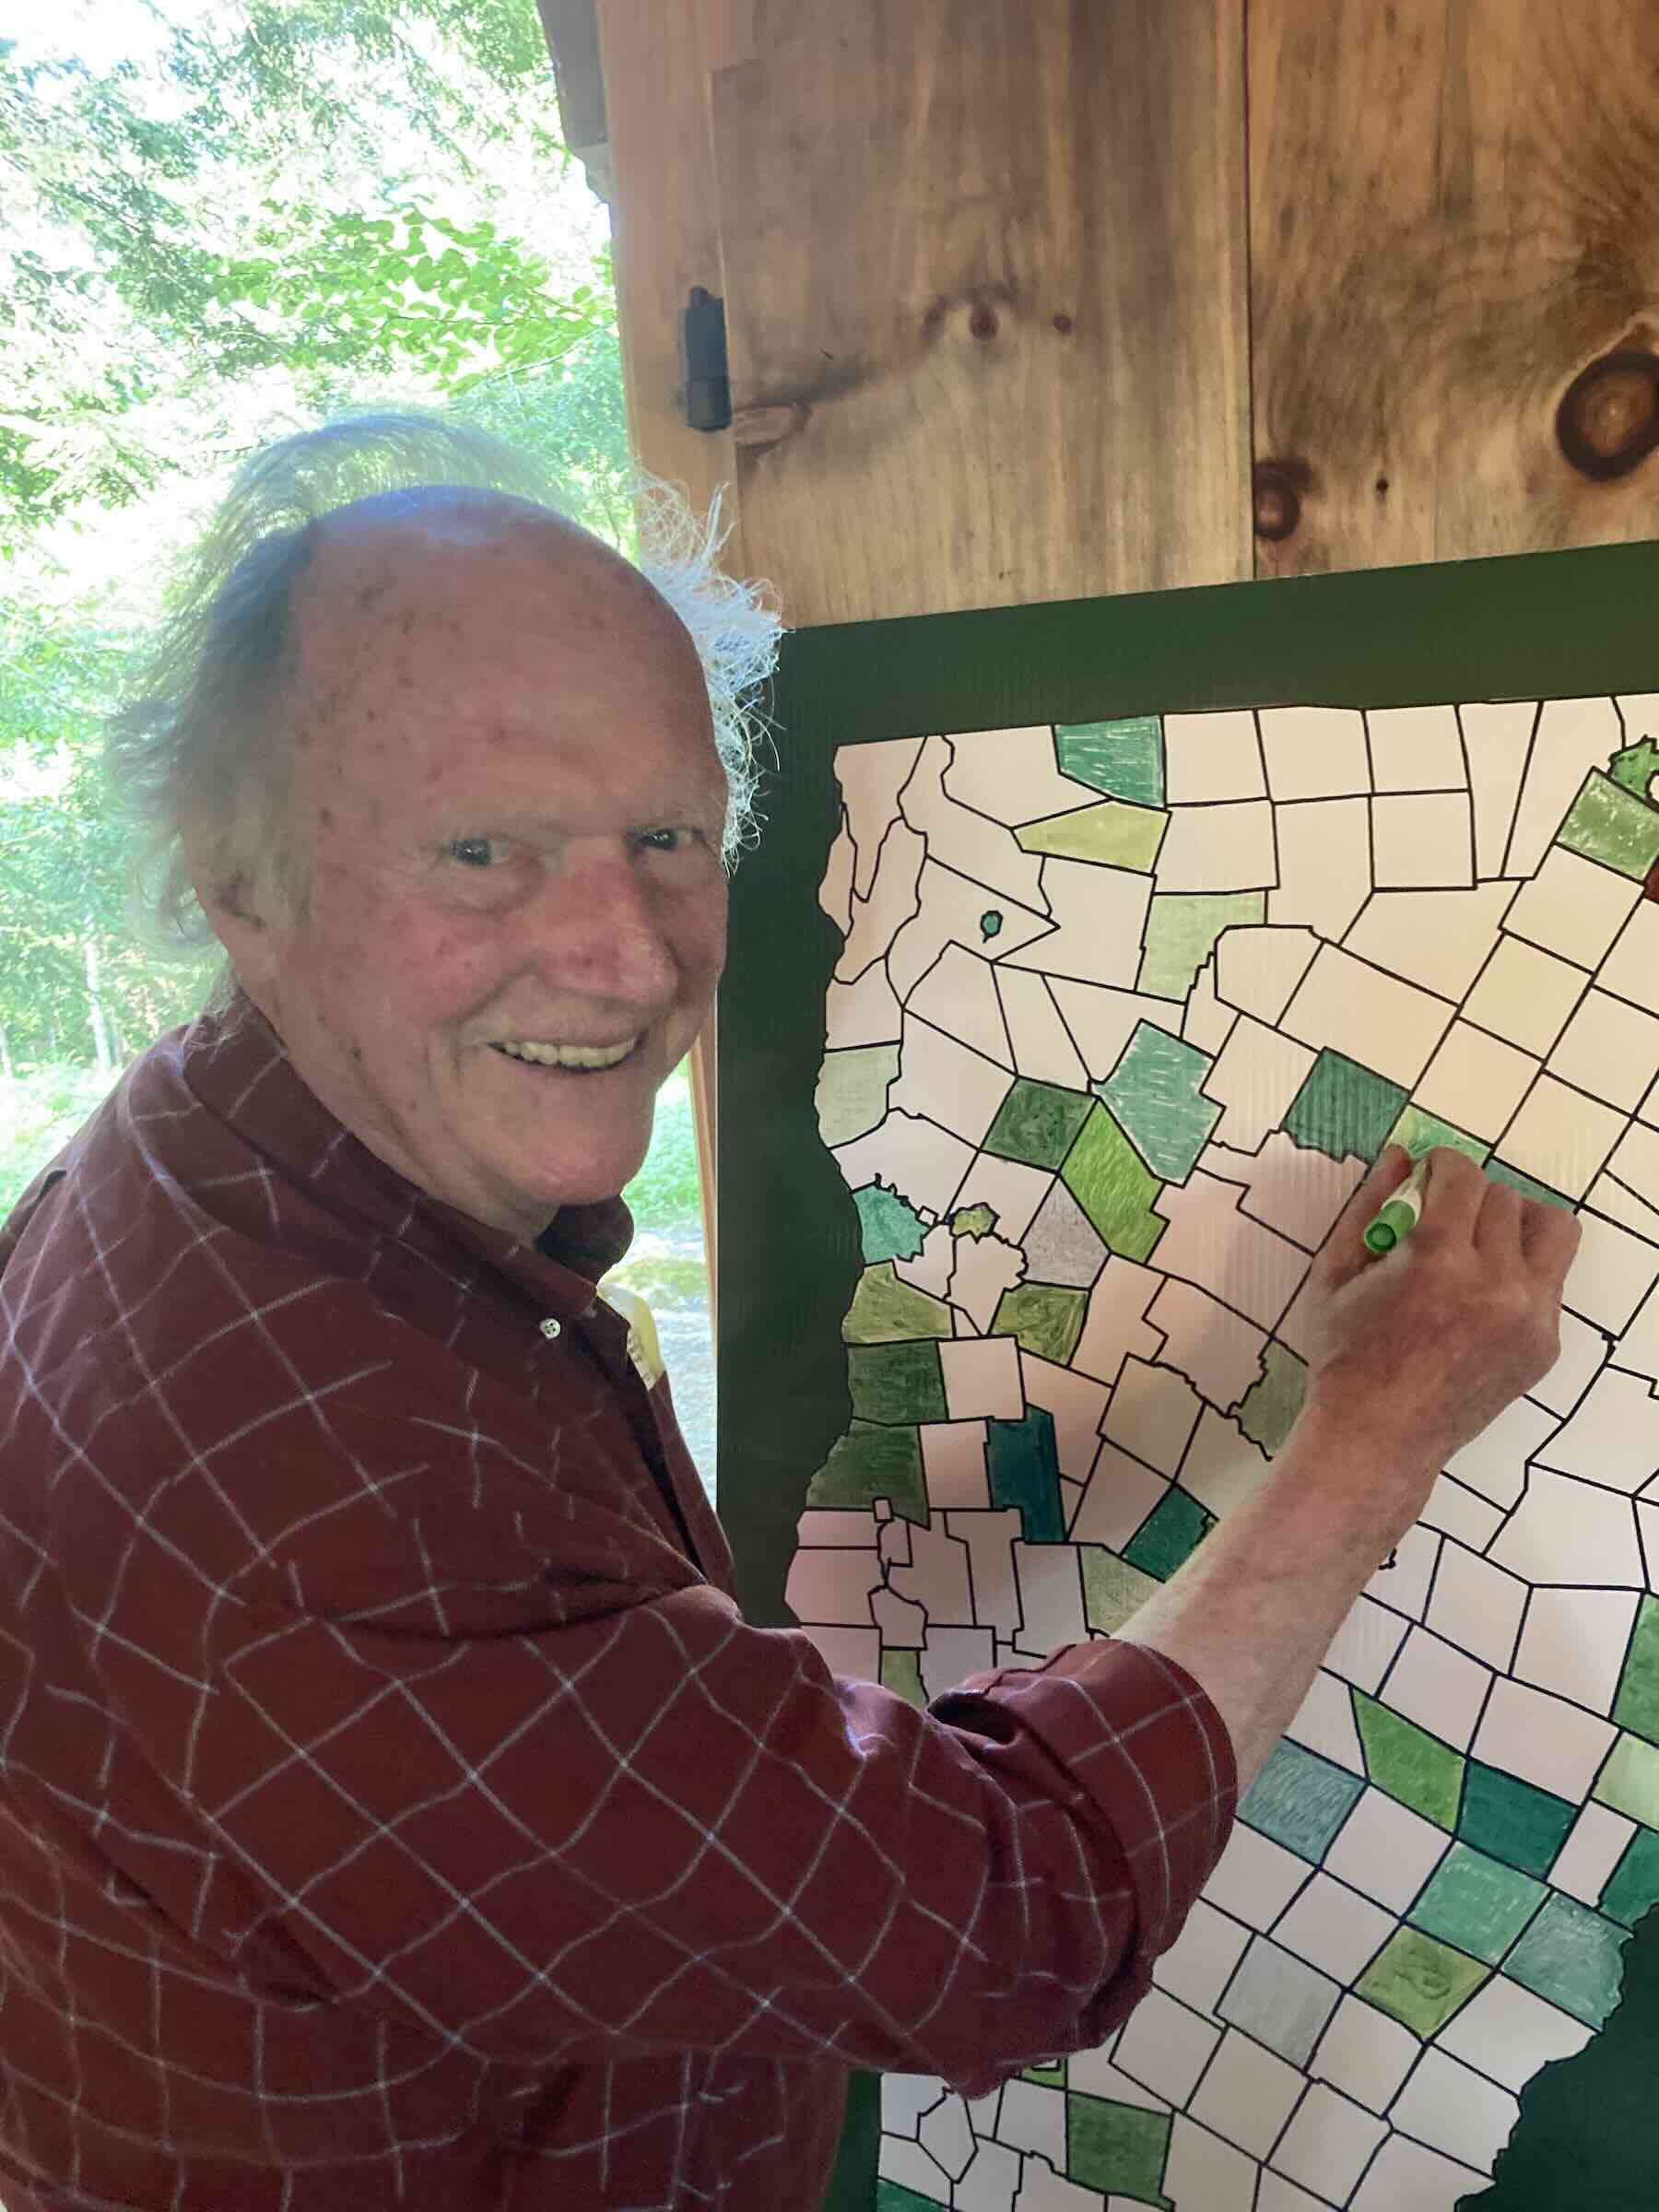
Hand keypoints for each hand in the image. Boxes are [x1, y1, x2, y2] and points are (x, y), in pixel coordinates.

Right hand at [1296, 1145, 1578, 1540]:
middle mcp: (1496, 1283)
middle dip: (1469, 1198)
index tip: (1427, 1177)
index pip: (1464, 1176)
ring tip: (1482, 1244)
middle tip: (1441, 1221)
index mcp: (1438, 1260)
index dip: (1442, 1166)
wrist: (1377, 1436)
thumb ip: (1369, 1206)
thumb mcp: (1336, 1272)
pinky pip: (1549, 1280)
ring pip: (1550, 1229)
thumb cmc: (1344, 1354)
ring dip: (1515, 1223)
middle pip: (1505, 1198)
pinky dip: (1519, 1273)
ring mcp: (1530, 1317)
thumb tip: (1401, 1155)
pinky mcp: (1545, 1343)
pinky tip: (1481, 1298)